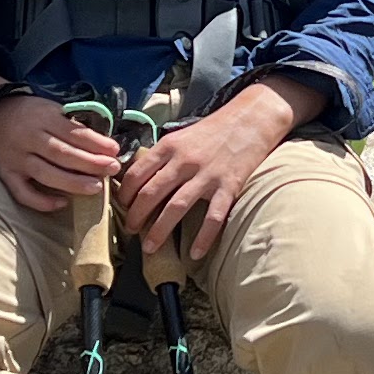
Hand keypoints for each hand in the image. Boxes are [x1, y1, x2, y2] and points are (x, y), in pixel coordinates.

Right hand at [0, 90, 123, 214]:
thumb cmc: (29, 113)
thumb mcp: (51, 108)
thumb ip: (72, 123)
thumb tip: (104, 142)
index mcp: (42, 118)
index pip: (72, 132)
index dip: (95, 142)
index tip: (115, 150)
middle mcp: (28, 138)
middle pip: (62, 154)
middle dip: (90, 163)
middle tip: (112, 169)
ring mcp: (16, 159)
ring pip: (46, 174)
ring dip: (73, 183)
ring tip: (96, 188)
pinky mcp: (6, 175)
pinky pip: (23, 193)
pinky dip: (42, 201)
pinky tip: (62, 203)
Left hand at [117, 78, 305, 262]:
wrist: (252, 119)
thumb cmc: (214, 130)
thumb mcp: (181, 135)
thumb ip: (162, 156)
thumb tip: (138, 178)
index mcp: (169, 146)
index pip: (136, 174)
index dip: (124, 195)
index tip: (122, 208)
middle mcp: (184, 161)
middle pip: (150, 193)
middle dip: (136, 216)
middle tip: (130, 231)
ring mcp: (207, 175)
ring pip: (176, 208)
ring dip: (159, 231)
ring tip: (149, 248)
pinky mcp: (228, 186)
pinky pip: (213, 217)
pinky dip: (203, 238)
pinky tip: (195, 254)